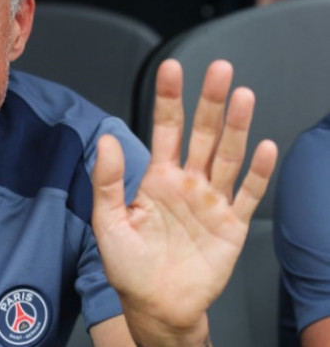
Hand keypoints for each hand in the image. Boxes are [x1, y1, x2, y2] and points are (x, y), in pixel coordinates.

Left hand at [91, 59, 277, 345]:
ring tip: (242, 96)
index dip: (169, 99)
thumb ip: (108, 181)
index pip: (166, 129)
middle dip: (210, 102)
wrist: (156, 306)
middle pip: (202, 134)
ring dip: (236, 127)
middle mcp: (188, 182)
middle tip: (219, 70)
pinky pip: (248, 195)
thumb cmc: (128, 265)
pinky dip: (258, 173)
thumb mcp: (108, 222)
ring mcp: (212, 201)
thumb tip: (107, 140)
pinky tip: (265, 148)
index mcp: (158, 177)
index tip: (171, 68)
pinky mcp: (232, 225)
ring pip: (228, 156)